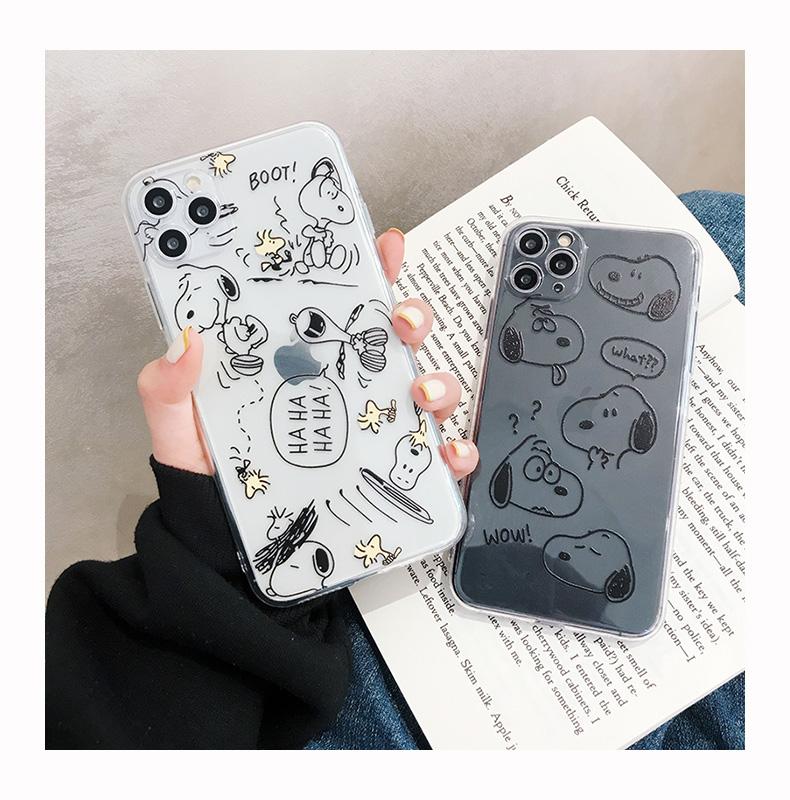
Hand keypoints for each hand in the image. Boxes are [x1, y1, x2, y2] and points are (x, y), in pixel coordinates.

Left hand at [137, 227, 479, 478]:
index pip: (341, 307)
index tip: (386, 246)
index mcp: (302, 362)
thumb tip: (187, 341)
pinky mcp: (387, 474)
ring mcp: (372, 430)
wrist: (225, 539)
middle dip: (413, 319)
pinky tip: (446, 452)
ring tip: (421, 392)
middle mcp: (346, 389)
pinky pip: (434, 459)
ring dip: (439, 383)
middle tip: (401, 323)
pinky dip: (453, 452)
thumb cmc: (211, 474)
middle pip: (397, 340)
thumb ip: (168, 386)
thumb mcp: (180, 423)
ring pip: (427, 391)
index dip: (370, 271)